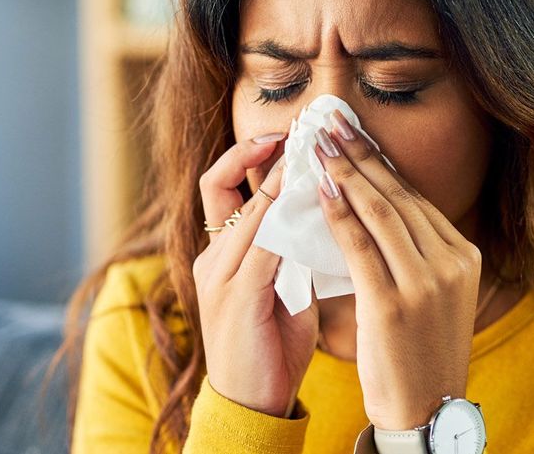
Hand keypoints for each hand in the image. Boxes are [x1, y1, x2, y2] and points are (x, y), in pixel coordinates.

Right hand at [194, 133, 318, 417]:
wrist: (253, 405)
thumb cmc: (271, 349)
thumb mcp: (281, 290)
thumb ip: (290, 254)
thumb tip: (322, 218)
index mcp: (219, 255)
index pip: (224, 188)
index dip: (250, 156)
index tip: (287, 134)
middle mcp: (211, 258)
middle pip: (221, 184)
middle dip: (257, 151)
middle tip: (296, 128)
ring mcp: (218, 275)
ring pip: (246, 209)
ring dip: (280, 178)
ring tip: (311, 154)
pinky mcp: (236, 295)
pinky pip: (262, 244)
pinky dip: (286, 218)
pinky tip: (313, 203)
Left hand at [313, 111, 483, 429]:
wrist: (426, 410)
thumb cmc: (421, 351)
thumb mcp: (435, 294)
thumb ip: (417, 253)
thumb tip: (381, 206)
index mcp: (464, 255)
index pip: (415, 197)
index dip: (380, 160)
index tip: (353, 131)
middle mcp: (451, 262)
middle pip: (398, 195)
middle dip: (360, 154)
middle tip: (330, 122)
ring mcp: (425, 282)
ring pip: (379, 212)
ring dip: (344, 172)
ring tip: (317, 144)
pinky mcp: (395, 303)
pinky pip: (360, 246)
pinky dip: (338, 214)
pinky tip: (318, 191)